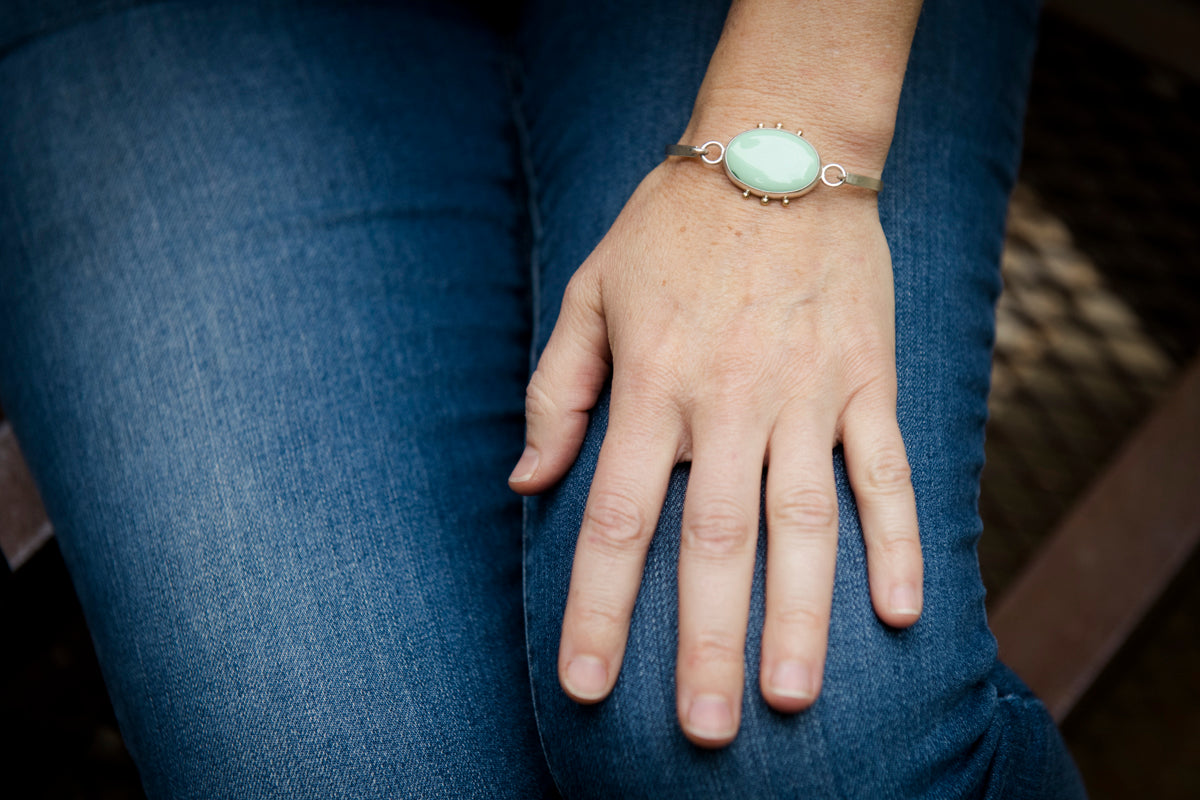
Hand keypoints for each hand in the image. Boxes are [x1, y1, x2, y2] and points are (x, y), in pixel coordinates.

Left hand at [508, 155, 921, 747]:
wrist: (776, 151)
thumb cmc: (669, 228)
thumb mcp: (588, 295)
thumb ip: (556, 393)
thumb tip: (525, 484)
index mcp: (653, 387)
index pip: (619, 519)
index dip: (601, 609)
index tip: (589, 685)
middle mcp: (729, 402)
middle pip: (714, 541)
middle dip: (706, 642)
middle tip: (706, 728)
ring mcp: (807, 394)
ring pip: (805, 524)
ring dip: (800, 615)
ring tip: (793, 698)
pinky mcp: (867, 380)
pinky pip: (887, 472)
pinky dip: (897, 542)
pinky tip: (903, 614)